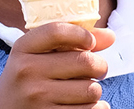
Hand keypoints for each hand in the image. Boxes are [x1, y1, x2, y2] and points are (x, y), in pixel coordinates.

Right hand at [0, 23, 115, 108]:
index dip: (81, 34)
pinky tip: (84, 106)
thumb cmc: (27, 82)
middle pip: (85, 61)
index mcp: (23, 49)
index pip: (57, 31)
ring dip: (94, 90)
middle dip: (99, 66)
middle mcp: (27, 72)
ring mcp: (37, 98)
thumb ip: (71, 43)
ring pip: (91, 89)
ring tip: (83, 91)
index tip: (90, 42)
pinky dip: (97, 108)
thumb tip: (110, 36)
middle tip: (97, 70)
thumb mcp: (36, 57)